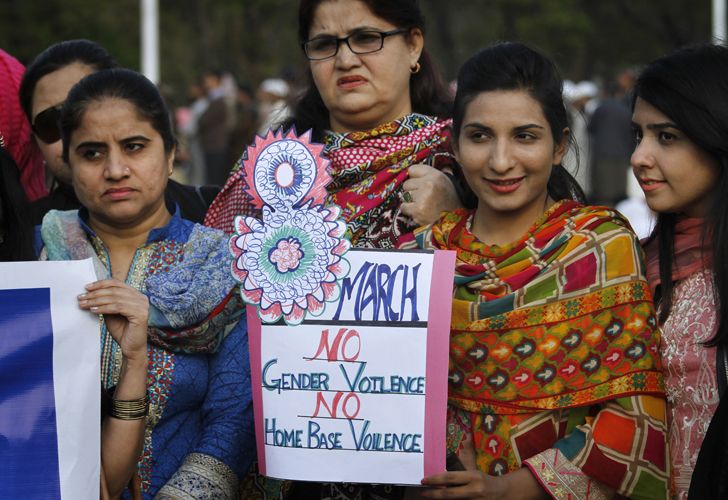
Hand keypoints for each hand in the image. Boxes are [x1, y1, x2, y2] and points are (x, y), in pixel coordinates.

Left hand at [78, 279, 147, 361]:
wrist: (131, 348)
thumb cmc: (121, 331)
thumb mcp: (111, 313)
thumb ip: (105, 302)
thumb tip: (89, 293)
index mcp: (136, 295)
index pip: (117, 283)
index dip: (100, 284)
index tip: (86, 288)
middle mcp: (141, 298)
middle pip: (114, 290)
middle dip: (95, 293)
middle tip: (81, 297)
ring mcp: (142, 305)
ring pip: (115, 298)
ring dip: (96, 300)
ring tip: (84, 304)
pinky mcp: (140, 314)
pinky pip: (118, 307)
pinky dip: (104, 308)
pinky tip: (93, 310)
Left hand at [400, 164, 461, 225]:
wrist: (454, 220)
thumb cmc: (447, 200)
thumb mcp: (443, 181)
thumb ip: (428, 175)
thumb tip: (411, 171)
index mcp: (435, 175)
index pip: (412, 170)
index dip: (415, 178)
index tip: (420, 184)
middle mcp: (429, 184)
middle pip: (407, 184)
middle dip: (412, 191)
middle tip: (423, 198)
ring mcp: (422, 197)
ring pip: (404, 196)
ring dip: (410, 201)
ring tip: (422, 205)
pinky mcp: (418, 210)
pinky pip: (404, 207)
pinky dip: (409, 211)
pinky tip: (419, 212)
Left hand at [419, 434, 546, 499]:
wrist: (504, 493)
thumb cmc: (485, 481)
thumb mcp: (473, 474)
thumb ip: (459, 476)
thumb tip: (439, 477)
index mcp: (473, 477)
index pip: (450, 477)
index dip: (435, 479)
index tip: (423, 481)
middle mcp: (475, 490)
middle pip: (449, 494)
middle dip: (433, 494)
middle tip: (423, 493)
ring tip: (431, 497)